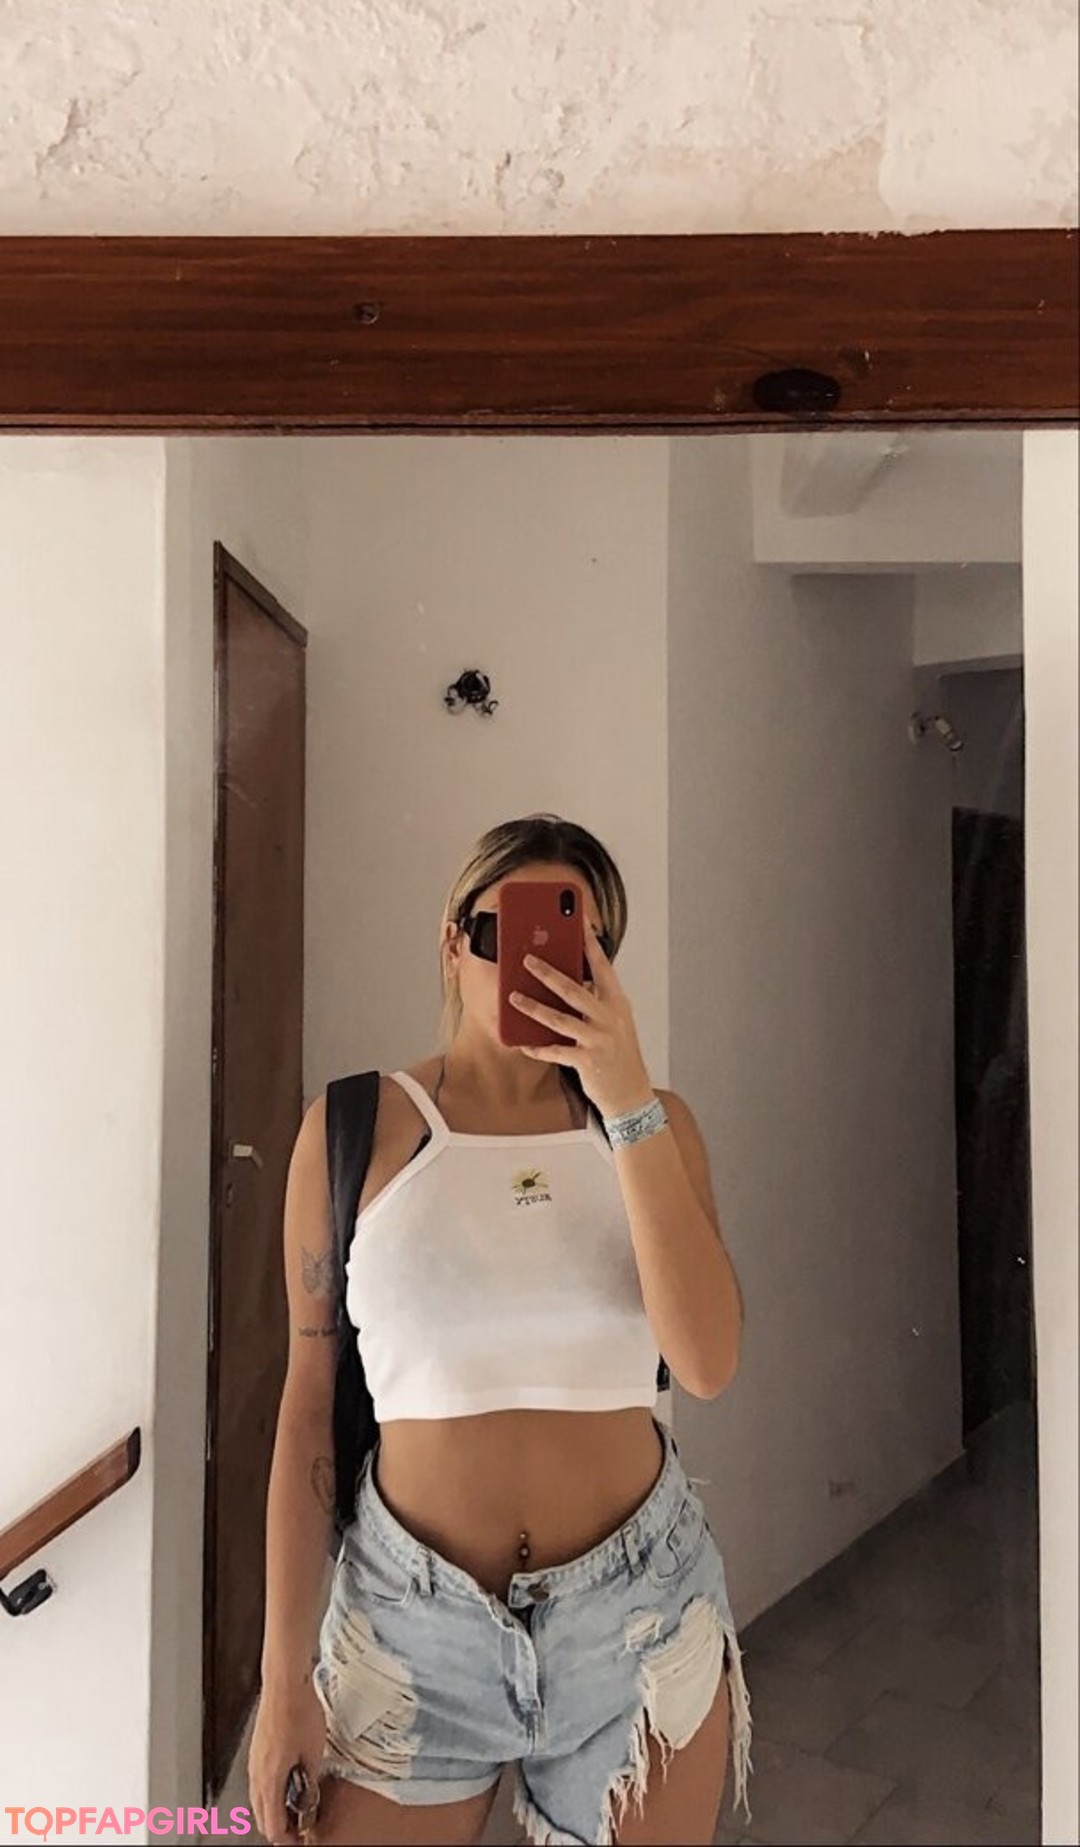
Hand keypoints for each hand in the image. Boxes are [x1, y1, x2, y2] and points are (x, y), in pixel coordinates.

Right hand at [248, 1676, 325, 1846]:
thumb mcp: (314, 1753)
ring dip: (274, 1810)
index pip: (273, 1826)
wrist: (285, 1683)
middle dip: (280, 1828)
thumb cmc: (299, 1712)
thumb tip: (309, 1800)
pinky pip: (258, 1783)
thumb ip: (310, 1782)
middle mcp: (257, 1774)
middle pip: (262, 1818)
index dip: (288, 1838)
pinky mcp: (256, 1750)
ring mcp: (254, 1761)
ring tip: (296, 1808)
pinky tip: (287, 1785)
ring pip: (258, 1801)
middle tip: (299, 1829)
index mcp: (270, 1780)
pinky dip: (270, 1793)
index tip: (301, 1839)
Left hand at [508, 921, 654, 1120]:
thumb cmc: (620, 1055)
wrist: (632, 1096)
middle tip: (527, 959)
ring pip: (558, 1019)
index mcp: (617, 1004)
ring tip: (513, 997)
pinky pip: (555, 1051)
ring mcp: (598, 1040)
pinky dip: (537, 1048)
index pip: (602, 967)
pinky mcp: (586, 1062)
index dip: (590, 944)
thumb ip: (596, 1002)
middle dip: (547, 973)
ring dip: (533, 1007)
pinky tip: (523, 1043)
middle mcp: (609, 1018)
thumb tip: (569, 980)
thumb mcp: (616, 1022)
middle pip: (573, 990)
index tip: (578, 922)